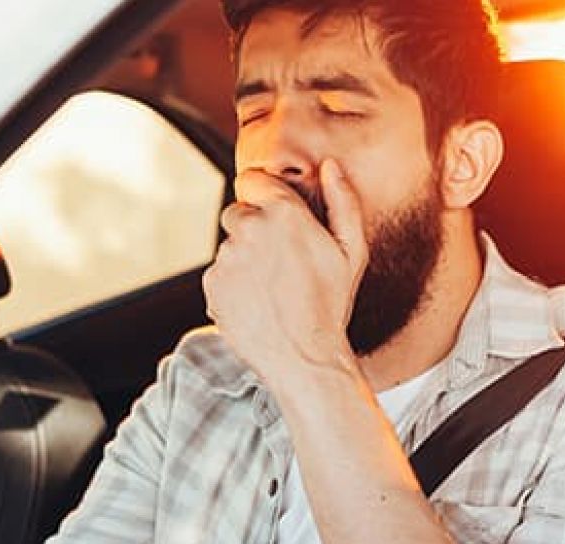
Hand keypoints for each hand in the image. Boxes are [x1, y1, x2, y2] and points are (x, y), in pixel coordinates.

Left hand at [203, 159, 367, 384]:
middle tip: (280, 263)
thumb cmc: (332, 305)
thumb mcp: (352, 252)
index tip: (272, 214)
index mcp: (285, 214)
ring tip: (272, 289)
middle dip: (254, 230)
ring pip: (229, 247)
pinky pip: (219, 274)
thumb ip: (343, 202)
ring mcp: (227, 257)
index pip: (252, 180)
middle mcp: (250, 229)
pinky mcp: (212, 283)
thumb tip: (330, 165)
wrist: (305, 358)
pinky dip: (232, 285)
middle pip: (238, 213)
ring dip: (244, 260)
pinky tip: (257, 303)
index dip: (263, 196)